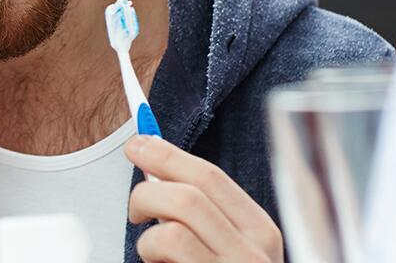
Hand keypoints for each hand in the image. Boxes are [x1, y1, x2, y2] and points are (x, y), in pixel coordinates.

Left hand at [126, 136, 283, 261]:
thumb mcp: (227, 244)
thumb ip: (201, 210)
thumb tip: (153, 163)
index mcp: (260, 232)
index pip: (210, 177)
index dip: (167, 154)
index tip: (137, 144)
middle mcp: (252, 256)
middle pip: (187, 197)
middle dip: (147, 191)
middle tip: (135, 207)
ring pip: (171, 231)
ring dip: (147, 236)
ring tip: (151, 250)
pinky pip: (164, 259)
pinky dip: (149, 257)